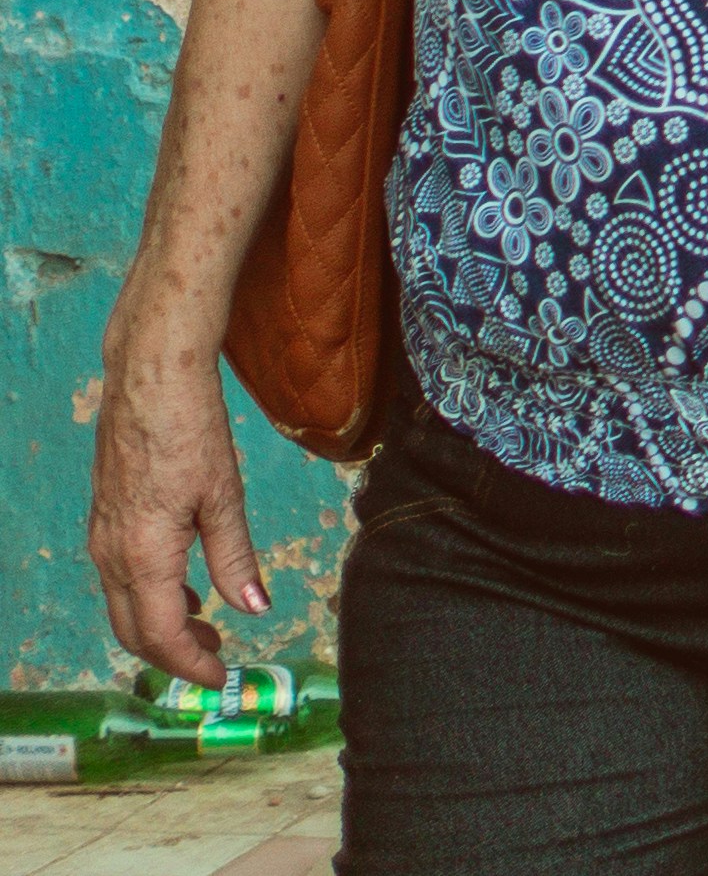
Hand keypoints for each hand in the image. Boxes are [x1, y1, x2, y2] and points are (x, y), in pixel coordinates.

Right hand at [84, 359, 260, 682]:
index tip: (220, 678)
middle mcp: (111, 555)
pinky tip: (187, 590)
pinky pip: (121, 579)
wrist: (150, 382)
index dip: (190, 663)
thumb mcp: (224, 499)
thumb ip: (236, 560)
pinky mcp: (105, 522)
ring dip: (162, 627)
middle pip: (135, 631)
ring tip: (208, 629)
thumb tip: (254, 609)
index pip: (161, 635)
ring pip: (124, 607)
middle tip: (216, 659)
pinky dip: (151, 598)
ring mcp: (102, 539)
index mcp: (143, 556)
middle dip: (173, 654)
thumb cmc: (190, 433)